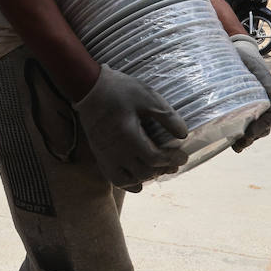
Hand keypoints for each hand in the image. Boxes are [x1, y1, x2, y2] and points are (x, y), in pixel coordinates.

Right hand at [72, 64, 188, 190]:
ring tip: (158, 169)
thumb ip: (166, 116)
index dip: (172, 159)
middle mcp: (115, 151)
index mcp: (128, 137)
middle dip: (162, 169)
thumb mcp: (147, 97)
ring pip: (129, 180)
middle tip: (174, 163)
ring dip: (146, 177)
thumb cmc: (119, 90)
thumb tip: (183, 134)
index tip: (183, 155)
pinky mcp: (99, 154)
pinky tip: (138, 179)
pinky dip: (128, 182)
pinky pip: (114, 178)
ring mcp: (105, 155)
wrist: (87, 87)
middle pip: (144, 172)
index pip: (155, 159)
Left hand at [230, 32, 270, 151]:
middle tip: (240, 144)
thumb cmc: (244, 57)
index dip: (261, 128)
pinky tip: (231, 141)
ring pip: (256, 128)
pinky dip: (241, 135)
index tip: (249, 134)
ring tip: (237, 145)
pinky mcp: (240, 107)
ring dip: (248, 138)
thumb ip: (266, 79)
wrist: (232, 50)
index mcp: (267, 94)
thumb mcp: (254, 65)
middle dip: (254, 136)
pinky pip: (245, 124)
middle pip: (264, 127)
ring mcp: (252, 105)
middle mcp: (263, 102)